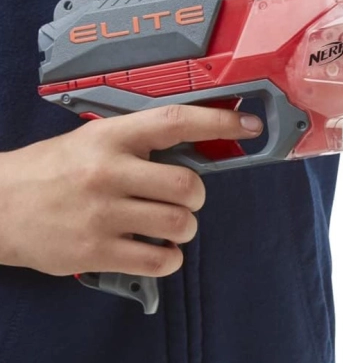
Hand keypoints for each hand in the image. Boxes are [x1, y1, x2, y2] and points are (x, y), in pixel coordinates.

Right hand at [0, 105, 262, 276]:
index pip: (176, 122)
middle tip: (185, 199)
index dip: (218, 123)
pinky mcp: (95, 252)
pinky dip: (170, 259)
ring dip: (185, 228)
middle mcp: (108, 172)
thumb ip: (140, 144)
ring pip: (179, 224)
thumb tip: (196, 148)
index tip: (249, 125)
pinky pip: (158, 261)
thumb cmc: (52, 170)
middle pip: (187, 185)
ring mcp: (102, 214)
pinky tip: (159, 251)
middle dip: (196, 196)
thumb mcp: (93, 141)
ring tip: (169, 226)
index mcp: (111, 137)